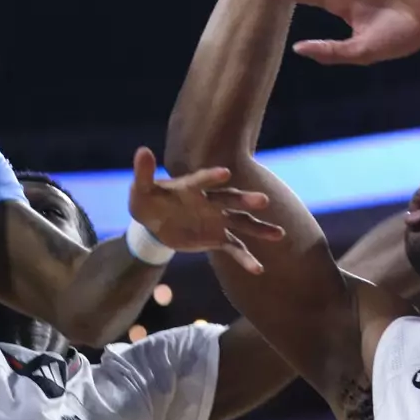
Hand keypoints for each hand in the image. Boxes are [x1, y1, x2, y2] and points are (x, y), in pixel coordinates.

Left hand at [127, 147, 284, 272]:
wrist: (154, 222)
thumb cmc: (147, 200)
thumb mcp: (140, 189)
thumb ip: (143, 173)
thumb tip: (142, 150)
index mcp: (191, 186)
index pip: (203, 180)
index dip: (212, 177)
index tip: (225, 173)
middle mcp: (209, 201)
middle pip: (230, 200)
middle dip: (245, 200)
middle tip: (264, 200)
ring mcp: (216, 219)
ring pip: (241, 223)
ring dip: (258, 228)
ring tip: (279, 234)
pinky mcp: (217, 237)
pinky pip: (234, 248)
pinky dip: (245, 258)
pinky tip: (258, 269)